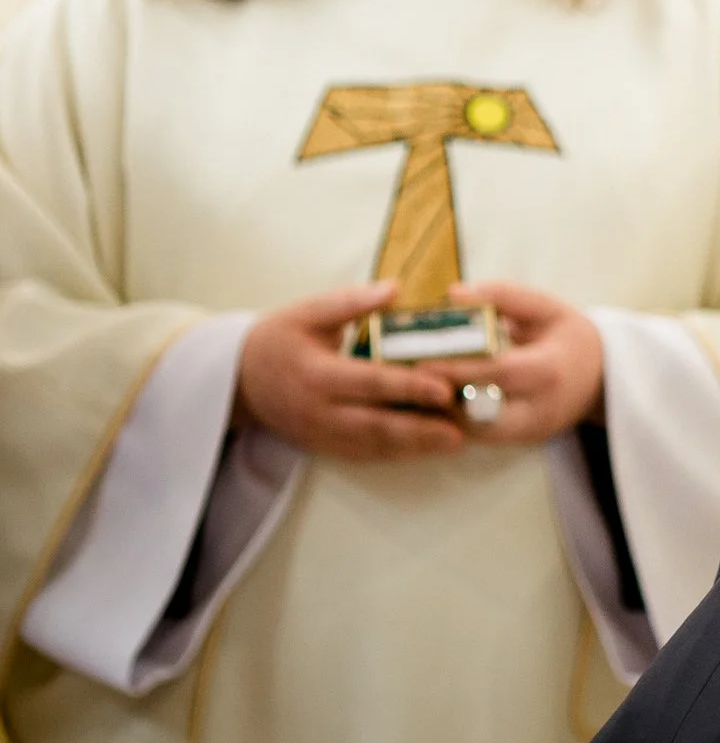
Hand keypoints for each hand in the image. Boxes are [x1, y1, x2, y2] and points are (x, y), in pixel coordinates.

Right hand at [235, 281, 464, 461]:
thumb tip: (396, 288)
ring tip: (455, 441)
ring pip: (372, 445)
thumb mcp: (307, 312)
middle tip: (461, 429)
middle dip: (420, 428)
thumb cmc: (277, 338)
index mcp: (316, 373)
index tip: (444, 389)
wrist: (235, 380)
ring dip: (415, 446)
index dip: (409, 386)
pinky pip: (363, 454)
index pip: (370, 382)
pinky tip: (425, 448)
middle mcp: (318, 410)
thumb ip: (351, 302)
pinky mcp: (322, 446)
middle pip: (375, 423)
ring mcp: (320, 433)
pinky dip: (395, 453)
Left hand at [411, 281, 604, 445]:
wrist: (603, 378)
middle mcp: (541, 407)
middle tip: (400, 383)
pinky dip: (452, 420)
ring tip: (408, 394)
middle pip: (481, 413)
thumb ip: (504, 295)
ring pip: (474, 432)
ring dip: (441, 414)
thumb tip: (453, 294)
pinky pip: (478, 436)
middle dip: (439, 400)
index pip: (499, 372)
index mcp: (550, 368)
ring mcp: (530, 431)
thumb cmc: (569, 337)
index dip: (458, 369)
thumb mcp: (547, 307)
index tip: (419, 361)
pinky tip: (428, 404)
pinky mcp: (520, 442)